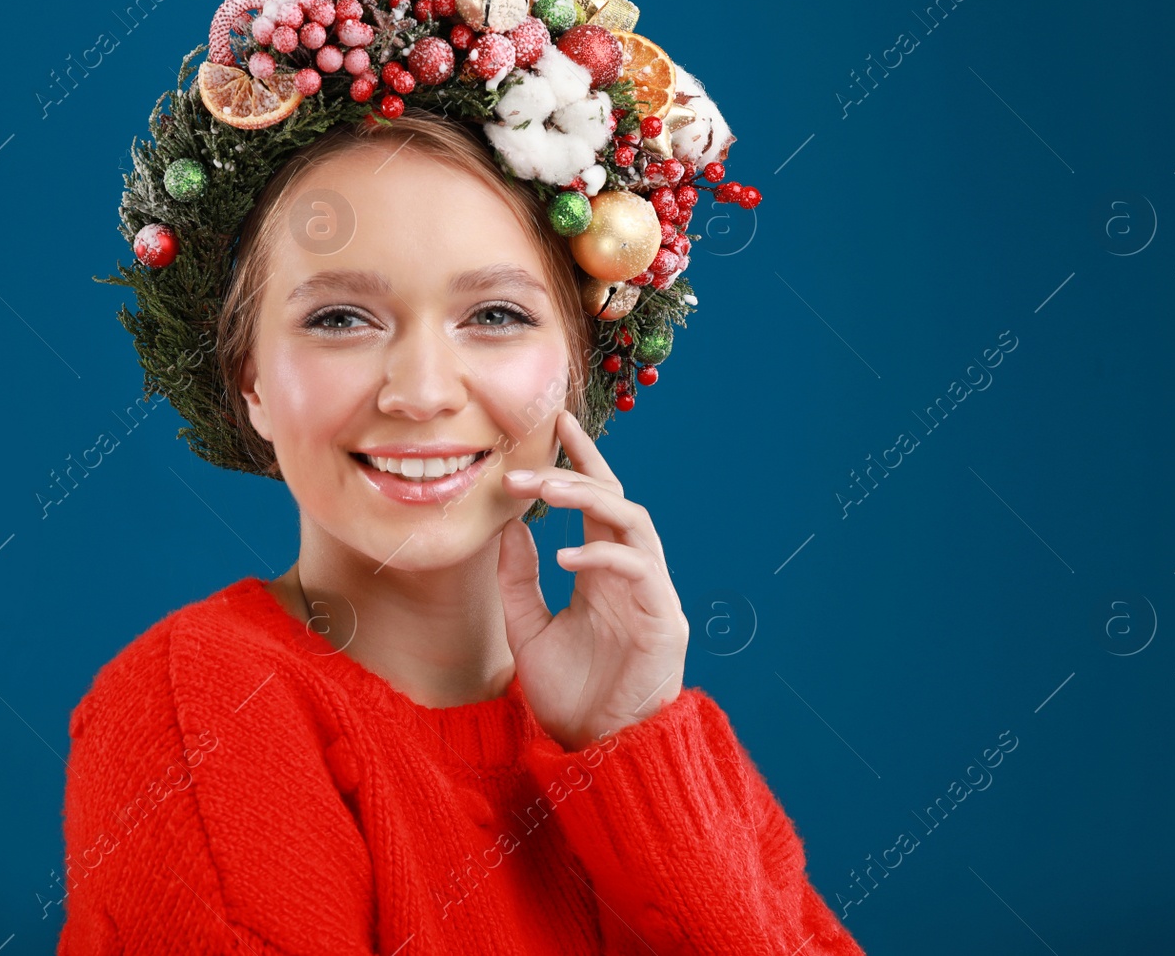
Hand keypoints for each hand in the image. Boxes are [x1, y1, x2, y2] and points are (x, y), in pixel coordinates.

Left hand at [496, 409, 688, 751]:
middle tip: (525, 465)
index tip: (556, 422)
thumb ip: (518, 579)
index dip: (582, 459)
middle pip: (615, 500)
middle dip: (573, 473)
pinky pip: (640, 568)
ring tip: (545, 491)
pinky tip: (565, 557)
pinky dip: (603, 555)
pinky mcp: (665, 619)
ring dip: (589, 500)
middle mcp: (632, 573)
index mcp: (603, 571)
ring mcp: (653, 593)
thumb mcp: (527, 630)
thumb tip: (508, 525)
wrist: (597, 751)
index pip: (597, 500)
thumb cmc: (568, 696)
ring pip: (633, 521)